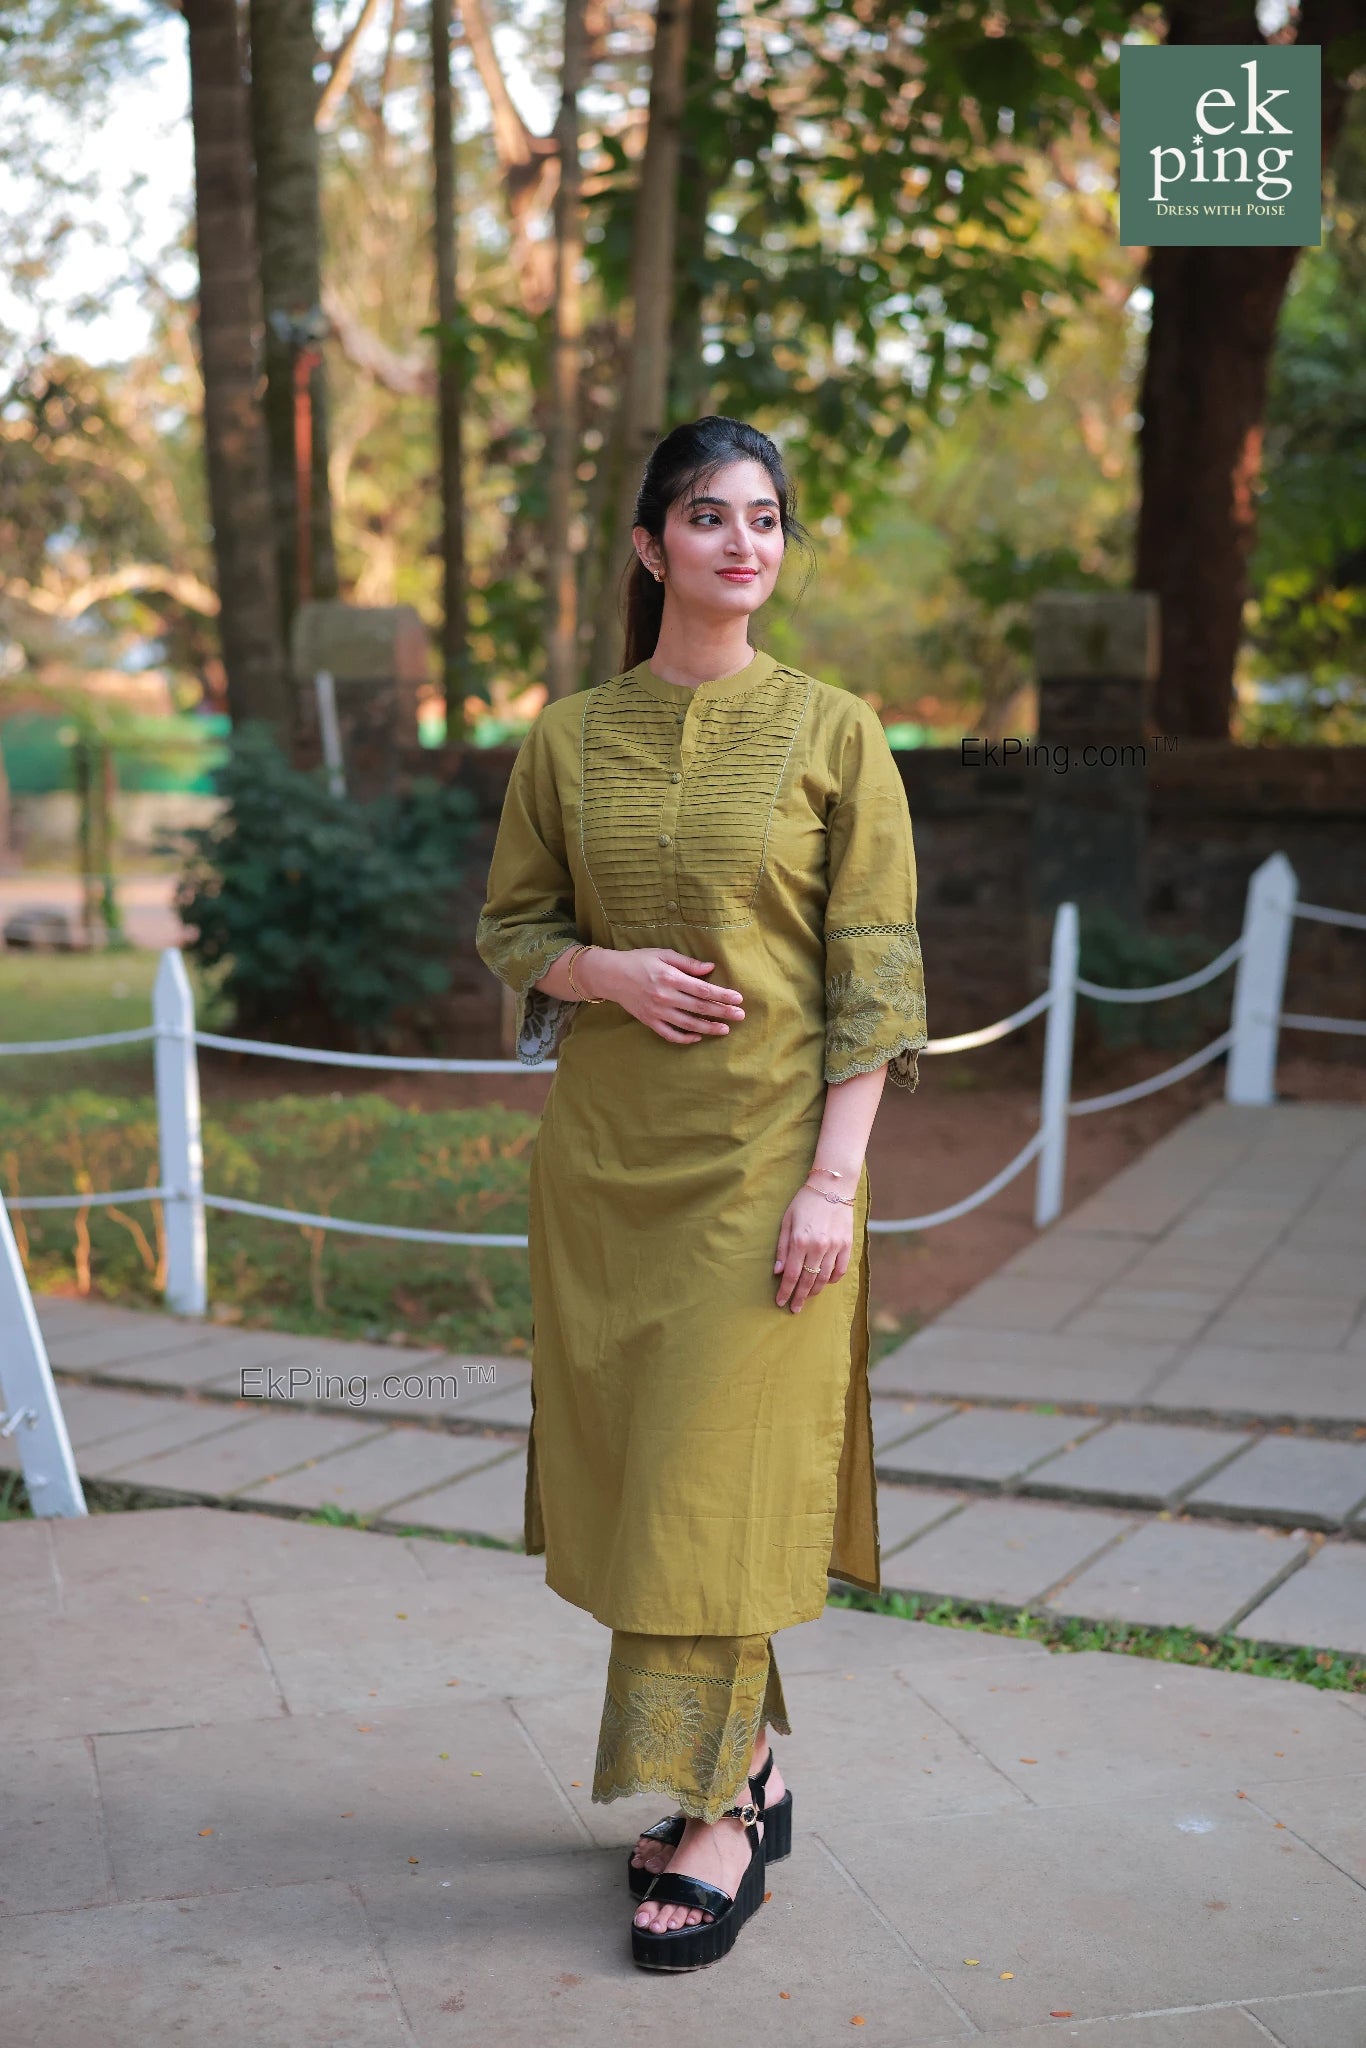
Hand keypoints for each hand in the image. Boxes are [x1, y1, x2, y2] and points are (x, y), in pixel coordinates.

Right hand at [580, 947, 744, 1046]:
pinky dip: (685, 1038)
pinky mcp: (649, 1021)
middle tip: (740, 1016)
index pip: (703, 990)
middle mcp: (665, 996)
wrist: (611, 975)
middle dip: (722, 1012)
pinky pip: (670, 1034)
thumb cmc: (639, 961)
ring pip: (688, 1024)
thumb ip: (688, 963)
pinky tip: (698, 1037)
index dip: (723, 995)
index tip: (738, 999)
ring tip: (725, 1029)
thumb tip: (711, 968)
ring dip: (708, 1028)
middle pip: (700, 1008)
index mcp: (670, 977)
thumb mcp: (663, 954)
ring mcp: (657, 1011)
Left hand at [773, 1184, 853, 1312]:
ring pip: (824, 1278)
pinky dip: (832, 1280)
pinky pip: (840, 1270)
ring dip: (814, 1291)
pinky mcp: (847, 1245)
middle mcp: (818, 1246)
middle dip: (800, 1297)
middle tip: (794, 1308)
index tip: (780, 1302)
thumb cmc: (805, 1202)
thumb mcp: (786, 1221)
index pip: (792, 1274)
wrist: (832, 1187)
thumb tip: (778, 1272)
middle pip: (808, 1281)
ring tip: (807, 1297)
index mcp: (800, 1240)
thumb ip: (783, 1248)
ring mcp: (835, 1247)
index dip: (785, 1291)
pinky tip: (824, 1282)